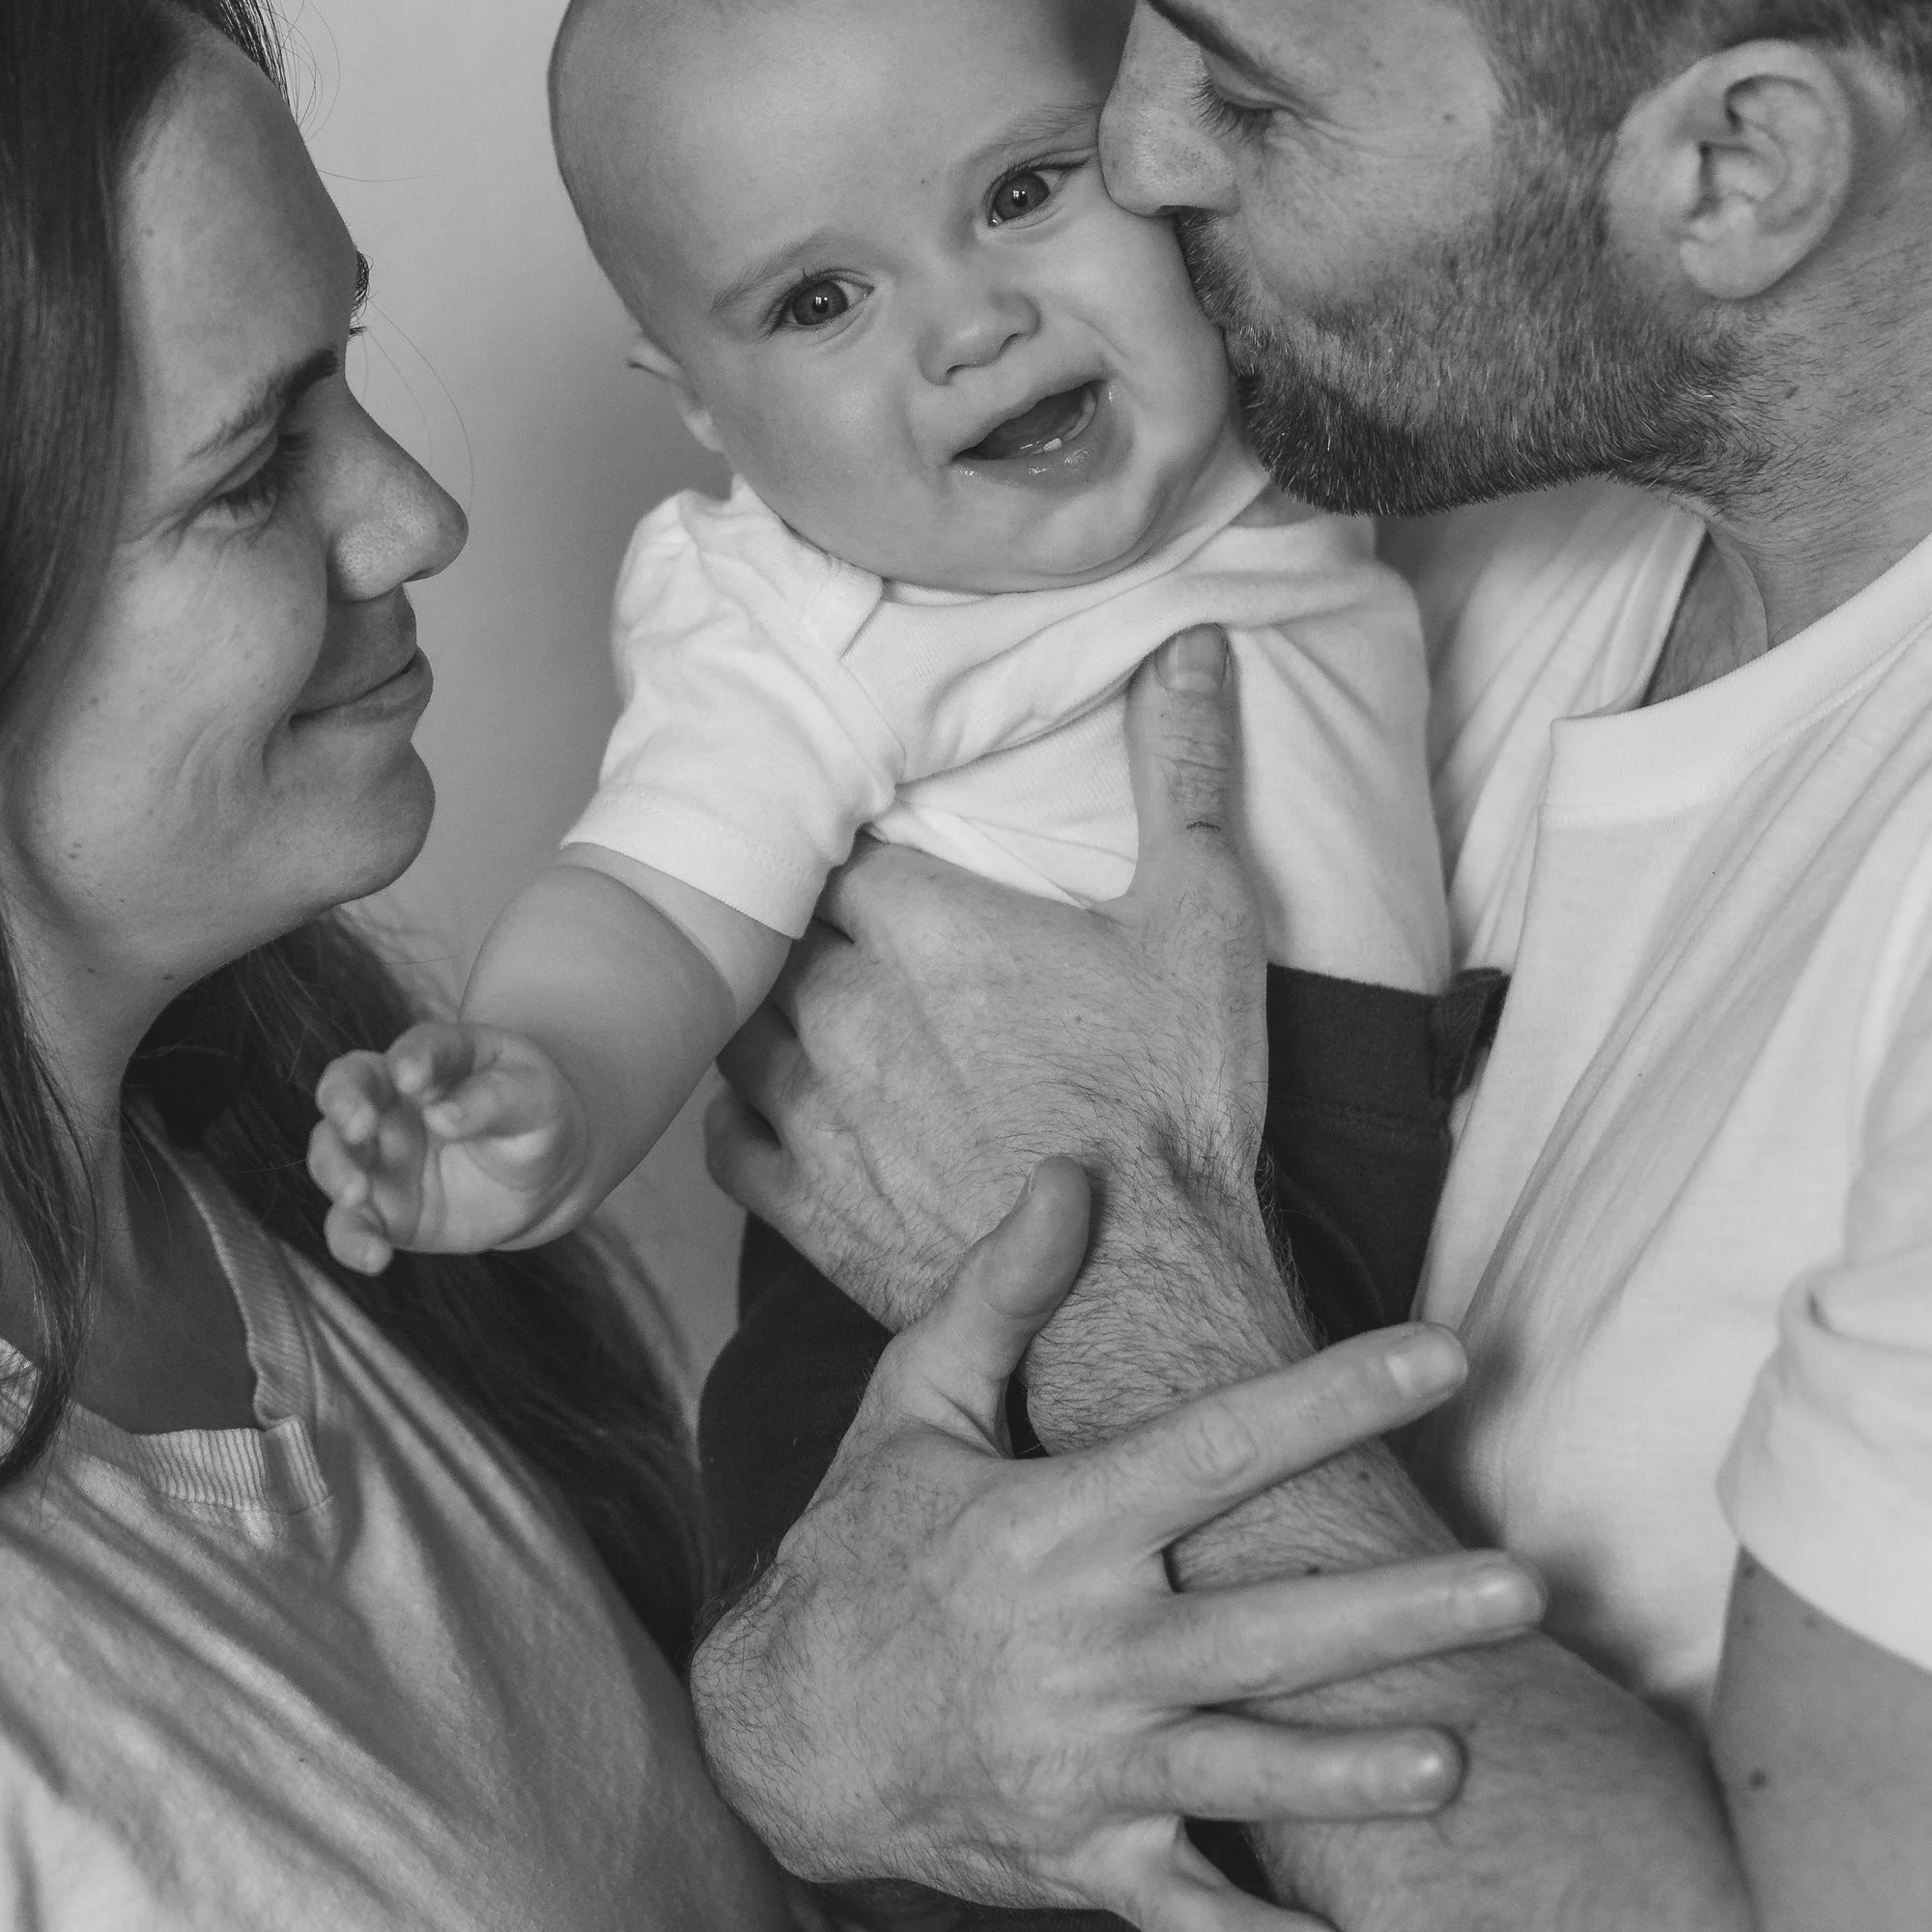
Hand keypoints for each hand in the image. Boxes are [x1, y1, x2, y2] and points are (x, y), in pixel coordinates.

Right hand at [308, 1018, 592, 1269]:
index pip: (417, 1048)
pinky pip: (351, 1224)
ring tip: (356, 1192)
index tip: (411, 1077)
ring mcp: (381, 1155)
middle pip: (347, 1087)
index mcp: (435, 1059)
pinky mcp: (382, 1210)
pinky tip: (375, 1257)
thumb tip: (442, 1115)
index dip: (411, 1059)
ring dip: (335, 1169)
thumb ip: (494, 1101)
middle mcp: (393, 1101)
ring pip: (332, 1153)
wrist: (540, 1178)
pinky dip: (352, 1241)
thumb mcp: (534, 1100)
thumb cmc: (534, 1118)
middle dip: (342, 1102)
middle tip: (358, 1125)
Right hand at [690, 1161, 1542, 1931]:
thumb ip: (997, 1292)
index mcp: (1060, 1527)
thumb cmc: (863, 1553)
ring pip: (1241, 1770)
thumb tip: (1072, 1174)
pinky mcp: (1078, 1855)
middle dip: (1399, 1612)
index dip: (1332, 1397)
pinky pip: (1174, 1911)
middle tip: (1524, 1589)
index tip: (1447, 1356)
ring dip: (1350, 1775)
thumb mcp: (909, 1408)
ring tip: (1459, 1764)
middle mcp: (1086, 1647)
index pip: (1217, 1448)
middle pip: (1267, 1628)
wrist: (778, 1730)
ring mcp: (1085, 1762)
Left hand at [710, 628, 1267, 1352]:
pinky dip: (742, 1115)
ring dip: (764, 1010)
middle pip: (779, 931)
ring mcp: (818, 1114)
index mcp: (926, 926)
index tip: (873, 847)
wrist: (1148, 1289)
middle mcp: (848, 1011)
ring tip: (802, 1004)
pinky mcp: (810, 1209)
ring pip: (737, 1026)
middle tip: (839, 925)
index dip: (854, 842)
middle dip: (804, 923)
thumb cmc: (1177, 1103)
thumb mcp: (1204, 917)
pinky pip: (727, 1141)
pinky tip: (776, 1105)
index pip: (837, 845)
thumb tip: (1193, 642)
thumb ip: (1184, 770)